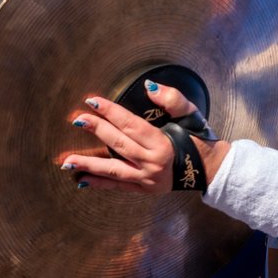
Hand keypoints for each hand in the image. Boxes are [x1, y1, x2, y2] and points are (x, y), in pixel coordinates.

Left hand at [60, 80, 230, 191]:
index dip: (110, 111)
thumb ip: (172, 99)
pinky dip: (100, 183)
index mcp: (162, 143)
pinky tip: (82, 180)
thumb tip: (150, 87)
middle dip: (96, 131)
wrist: (210, 169)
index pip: (130, 124)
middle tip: (77, 120)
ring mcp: (147, 179)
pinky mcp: (144, 189)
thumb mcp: (191, 114)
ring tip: (67, 161)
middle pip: (118, 144)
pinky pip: (118, 186)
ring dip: (89, 164)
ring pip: (113, 170)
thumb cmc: (199, 138)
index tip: (92, 101)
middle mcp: (152, 162)